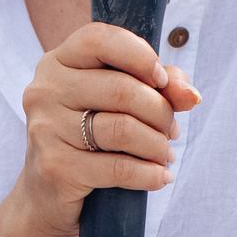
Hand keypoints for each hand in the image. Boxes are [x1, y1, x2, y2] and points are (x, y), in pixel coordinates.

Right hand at [9, 22, 200, 236]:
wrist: (47, 197)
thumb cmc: (86, 141)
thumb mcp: (118, 103)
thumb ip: (158, 86)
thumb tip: (191, 95)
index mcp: (57, 63)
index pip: (99, 39)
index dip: (140, 56)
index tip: (160, 81)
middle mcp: (45, 91)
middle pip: (121, 89)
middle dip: (160, 112)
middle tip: (171, 130)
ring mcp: (46, 129)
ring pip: (123, 129)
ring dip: (157, 145)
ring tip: (166, 154)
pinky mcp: (55, 167)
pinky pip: (118, 168)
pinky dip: (149, 174)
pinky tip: (160, 177)